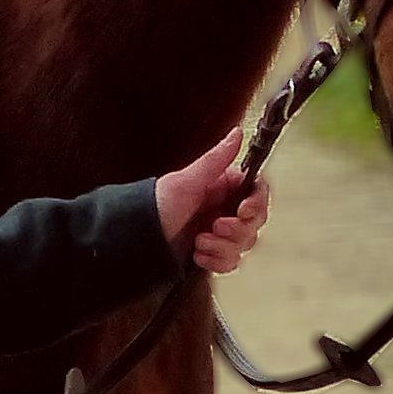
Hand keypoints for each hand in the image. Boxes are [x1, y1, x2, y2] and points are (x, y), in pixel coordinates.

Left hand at [157, 130, 271, 275]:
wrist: (135, 239)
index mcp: (222, 187)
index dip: (256, 203)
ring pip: (244, 244)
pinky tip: (198, 255)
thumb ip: (215, 159)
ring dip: (223, 246)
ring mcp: (219, 232)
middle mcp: (223, 208)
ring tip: (199, 241)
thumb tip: (237, 131)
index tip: (243, 211)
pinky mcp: (212, 252)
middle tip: (214, 226)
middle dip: (238, 229)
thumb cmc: (156, 206)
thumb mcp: (186, 182)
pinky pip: (230, 262)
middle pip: (255, 221)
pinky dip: (216, 261)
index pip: (257, 192)